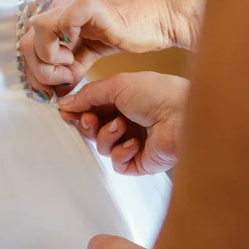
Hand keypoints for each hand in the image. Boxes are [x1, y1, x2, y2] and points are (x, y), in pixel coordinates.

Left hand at [20, 0, 177, 95]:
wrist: (163, 16)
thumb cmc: (131, 32)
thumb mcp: (91, 53)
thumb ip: (70, 66)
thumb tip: (52, 89)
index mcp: (58, 15)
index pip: (28, 45)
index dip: (35, 72)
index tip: (53, 89)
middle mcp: (60, 5)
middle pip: (25, 42)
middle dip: (40, 71)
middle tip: (64, 82)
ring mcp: (71, 2)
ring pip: (35, 34)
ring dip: (49, 62)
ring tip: (71, 70)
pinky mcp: (87, 4)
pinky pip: (58, 25)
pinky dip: (62, 48)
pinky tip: (77, 57)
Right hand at [59, 72, 188, 174]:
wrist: (182, 115)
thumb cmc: (157, 93)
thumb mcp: (117, 85)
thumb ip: (88, 95)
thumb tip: (66, 103)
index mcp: (125, 100)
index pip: (93, 109)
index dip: (79, 111)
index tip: (67, 112)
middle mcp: (128, 121)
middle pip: (94, 129)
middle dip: (89, 124)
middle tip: (92, 119)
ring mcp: (134, 143)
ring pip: (102, 147)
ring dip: (107, 136)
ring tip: (122, 126)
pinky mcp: (140, 163)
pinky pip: (117, 163)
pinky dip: (121, 153)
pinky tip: (134, 143)